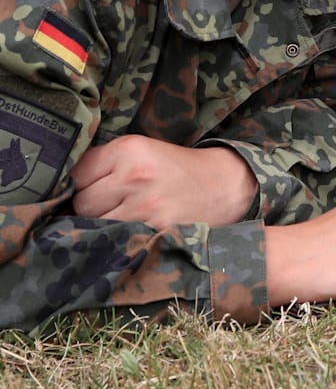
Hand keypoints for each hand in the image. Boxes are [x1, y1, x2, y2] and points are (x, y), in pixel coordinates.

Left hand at [72, 135, 256, 227]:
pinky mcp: (155, 229)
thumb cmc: (176, 169)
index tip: (97, 188)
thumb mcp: (144, 151)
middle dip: (93, 207)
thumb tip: (59, 190)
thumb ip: (105, 164)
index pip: (76, 174)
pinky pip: (117, 240)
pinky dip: (120, 239)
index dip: (83, 184)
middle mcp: (134, 174)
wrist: (224, 185)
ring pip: (96, 225)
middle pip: (82, 203)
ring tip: (127, 217)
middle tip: (116, 204)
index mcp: (129, 148)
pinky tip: (135, 230)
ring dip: (105, 226)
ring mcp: (144, 205)